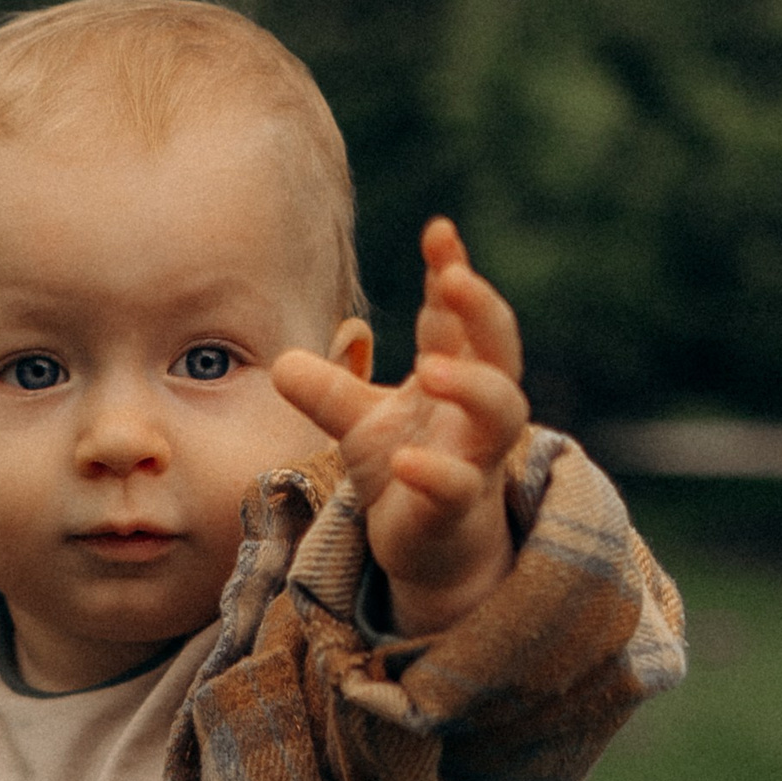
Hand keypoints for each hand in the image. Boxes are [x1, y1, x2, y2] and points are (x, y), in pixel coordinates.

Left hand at [272, 218, 532, 637]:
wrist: (429, 548)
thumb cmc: (407, 470)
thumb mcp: (359, 424)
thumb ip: (327, 392)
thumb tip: (280, 362)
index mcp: (456, 375)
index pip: (460, 316)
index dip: (453, 273)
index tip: (438, 232)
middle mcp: (476, 410)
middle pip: (500, 348)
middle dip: (482, 310)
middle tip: (451, 277)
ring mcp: (476, 457)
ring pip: (501, 411)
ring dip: (471, 384)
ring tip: (428, 367)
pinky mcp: (460, 509)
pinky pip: (458, 486)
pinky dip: (434, 474)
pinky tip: (403, 461)